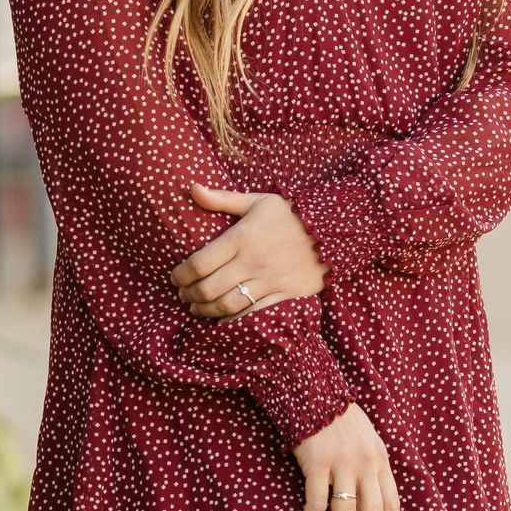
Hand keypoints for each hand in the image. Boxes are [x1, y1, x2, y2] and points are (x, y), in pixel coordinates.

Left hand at [170, 186, 325, 319]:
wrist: (334, 229)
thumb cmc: (291, 214)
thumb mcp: (257, 201)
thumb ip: (222, 199)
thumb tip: (192, 189)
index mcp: (242, 237)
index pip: (199, 263)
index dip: (181, 275)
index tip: (175, 277)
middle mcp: (253, 261)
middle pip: (209, 288)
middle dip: (189, 295)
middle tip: (183, 295)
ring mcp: (270, 281)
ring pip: (228, 305)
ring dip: (206, 310)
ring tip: (198, 308)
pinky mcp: (286, 295)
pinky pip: (254, 314)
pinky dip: (234, 321)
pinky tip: (223, 319)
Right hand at [294, 402, 399, 510]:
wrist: (313, 391)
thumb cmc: (338, 420)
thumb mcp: (366, 440)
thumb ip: (370, 468)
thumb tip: (371, 505)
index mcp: (381, 460)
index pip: (391, 504)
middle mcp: (366, 464)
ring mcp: (342, 463)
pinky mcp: (317, 463)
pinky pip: (316, 502)